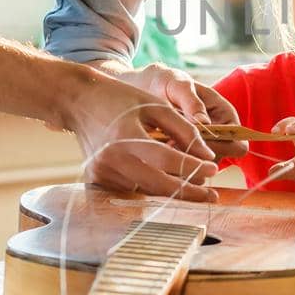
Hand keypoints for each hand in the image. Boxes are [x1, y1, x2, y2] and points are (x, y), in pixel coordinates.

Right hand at [64, 71, 220, 200]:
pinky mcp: (96, 180)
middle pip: (157, 185)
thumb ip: (184, 129)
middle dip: (188, 192)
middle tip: (211, 194)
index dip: (194, 167)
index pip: (167, 159)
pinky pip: (131, 191)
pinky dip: (151, 190)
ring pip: (146, 192)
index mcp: (126, 136)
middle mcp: (111, 159)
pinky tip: (169, 187)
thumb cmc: (122, 99)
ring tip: (195, 189)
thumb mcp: (156, 106)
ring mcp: (101, 172)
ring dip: (172, 193)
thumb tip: (208, 156)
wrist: (80, 102)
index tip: (215, 168)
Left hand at [123, 65, 248, 160]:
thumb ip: (191, 102)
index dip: (221, 147)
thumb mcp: (178, 84)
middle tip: (171, 145)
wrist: (144, 87)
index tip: (196, 139)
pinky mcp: (182, 156)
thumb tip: (205, 123)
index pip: (238, 144)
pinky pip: (182, 170)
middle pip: (218, 161)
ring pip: (199, 170)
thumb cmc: (166, 81)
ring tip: (161, 146)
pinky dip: (170, 165)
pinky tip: (155, 152)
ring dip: (181, 163)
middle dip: (196, 157)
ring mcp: (200, 148)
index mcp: (225, 116)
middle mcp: (217, 136)